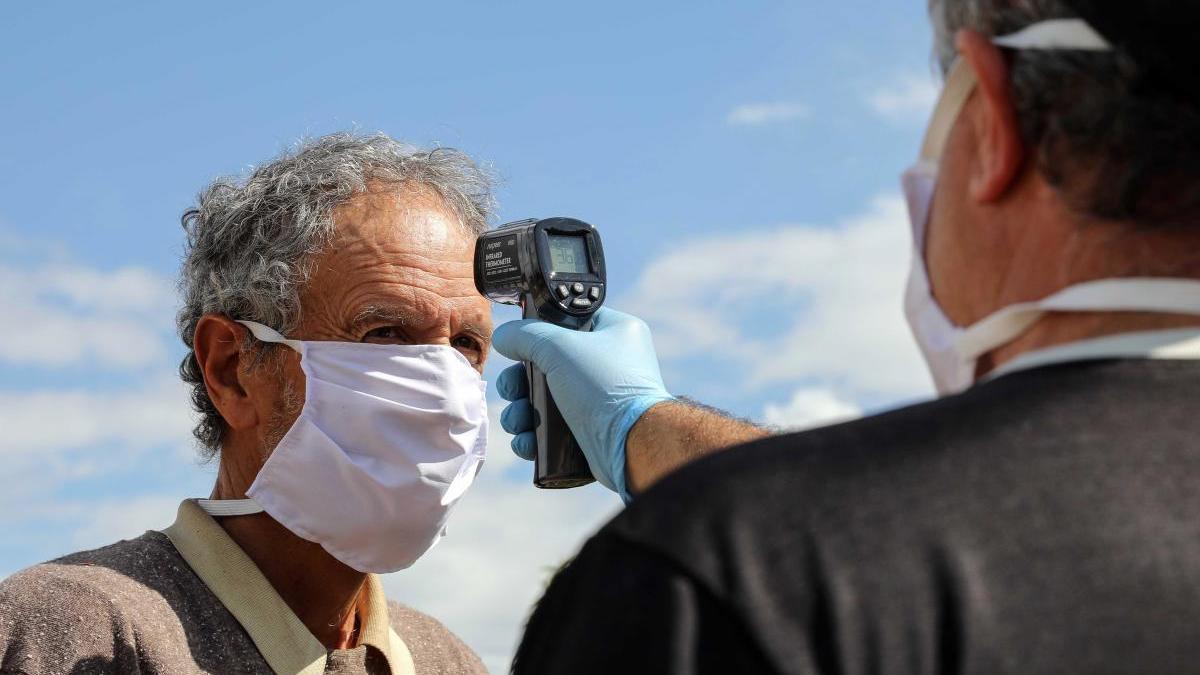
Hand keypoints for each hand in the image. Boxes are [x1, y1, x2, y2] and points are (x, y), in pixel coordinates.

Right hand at [492, 308, 673, 500]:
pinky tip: (527, 442)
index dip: (540, 333)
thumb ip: (526, 335)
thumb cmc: (604, 386)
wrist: (632, 444)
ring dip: (520, 412)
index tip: (521, 345)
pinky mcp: (589, 433)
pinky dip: (533, 436)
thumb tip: (504, 337)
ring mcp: (598, 401)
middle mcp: (608, 365)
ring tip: (519, 422)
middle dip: (520, 383)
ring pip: (543, 401)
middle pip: (546, 365)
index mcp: (614, 333)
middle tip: (514, 391)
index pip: (568, 322)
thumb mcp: (559, 347)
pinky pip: (550, 430)